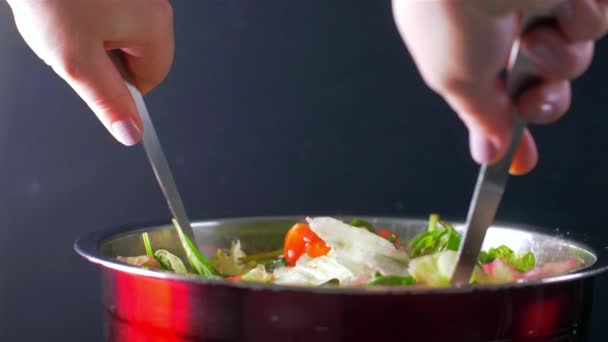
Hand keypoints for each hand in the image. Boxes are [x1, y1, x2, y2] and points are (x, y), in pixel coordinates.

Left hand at [6, 0, 173, 145]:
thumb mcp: (76, 61)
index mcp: (153, 24)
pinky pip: (113, 10)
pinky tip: (68, 6)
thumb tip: (130, 131)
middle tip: (75, 44)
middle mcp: (153, 2)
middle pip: (139, 53)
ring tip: (67, 21)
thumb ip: (107, 101)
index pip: (151, 77)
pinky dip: (90, 14)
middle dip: (106, 56)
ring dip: (95, 35)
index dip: (121, 84)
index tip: (95, 76)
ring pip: (122, 31)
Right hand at [392, 0, 607, 173]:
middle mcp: (506, 21)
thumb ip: (480, 118)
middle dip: (544, 98)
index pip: (495, 95)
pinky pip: (597, 19)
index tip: (518, 160)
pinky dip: (583, 17)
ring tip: (539, 33)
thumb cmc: (451, 6)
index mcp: (468, 41)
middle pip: (542, 82)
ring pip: (574, 54)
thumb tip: (487, 151)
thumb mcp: (454, 79)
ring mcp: (543, 0)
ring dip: (560, 55)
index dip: (509, 128)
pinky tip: (561, 1)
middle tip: (535, 96)